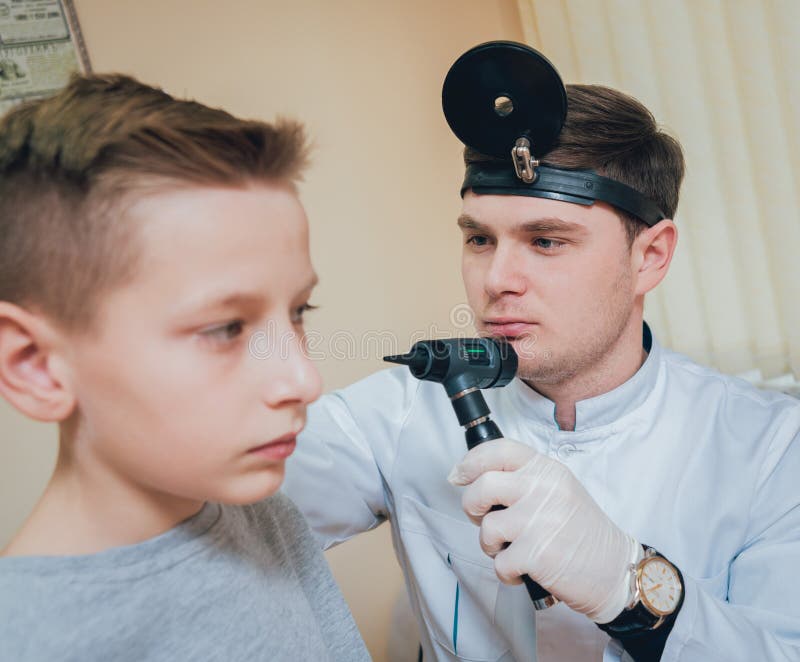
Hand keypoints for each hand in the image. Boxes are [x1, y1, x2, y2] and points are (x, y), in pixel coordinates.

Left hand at [448, 438, 641, 623]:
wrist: (614, 569)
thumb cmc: (581, 531)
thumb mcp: (558, 489)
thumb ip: (524, 480)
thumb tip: (475, 479)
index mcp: (546, 470)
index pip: (499, 450)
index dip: (470, 462)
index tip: (458, 475)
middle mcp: (543, 489)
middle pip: (482, 487)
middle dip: (472, 507)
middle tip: (482, 518)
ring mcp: (539, 521)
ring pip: (486, 528)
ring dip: (491, 545)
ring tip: (512, 549)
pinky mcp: (537, 554)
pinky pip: (499, 563)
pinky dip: (506, 572)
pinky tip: (524, 570)